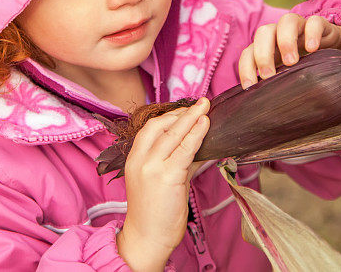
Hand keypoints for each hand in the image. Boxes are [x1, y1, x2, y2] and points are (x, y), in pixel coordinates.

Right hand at [117, 98, 210, 271]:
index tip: (187, 110)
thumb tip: (201, 145)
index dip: (170, 115)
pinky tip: (205, 125)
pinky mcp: (166, 176)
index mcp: (134, 158)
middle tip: (201, 103)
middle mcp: (140, 159)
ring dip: (191, 118)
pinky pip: (184, 150)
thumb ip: (179, 160)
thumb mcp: (164, 180)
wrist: (147, 238)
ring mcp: (151, 167)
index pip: (151, 128)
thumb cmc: (155, 211)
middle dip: (182, 112)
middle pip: (160, 125)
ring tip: (206, 107)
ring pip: (173, 134)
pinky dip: (196, 135)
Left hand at [238, 13, 340, 89]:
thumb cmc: (306, 68)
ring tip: (291, 63)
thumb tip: (263, 112)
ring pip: (287, 21)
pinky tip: (313, 49)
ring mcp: (301, 27)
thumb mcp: (289, 77)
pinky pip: (314, 22)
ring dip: (285, 41)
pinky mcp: (321, 25)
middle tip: (270, 76)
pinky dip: (312, 33)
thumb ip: (277, 86)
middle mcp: (281, 34)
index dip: (245, 67)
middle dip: (263, 54)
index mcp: (268, 48)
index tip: (250, 87)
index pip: (249, 52)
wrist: (334, 52)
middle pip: (264, 32)